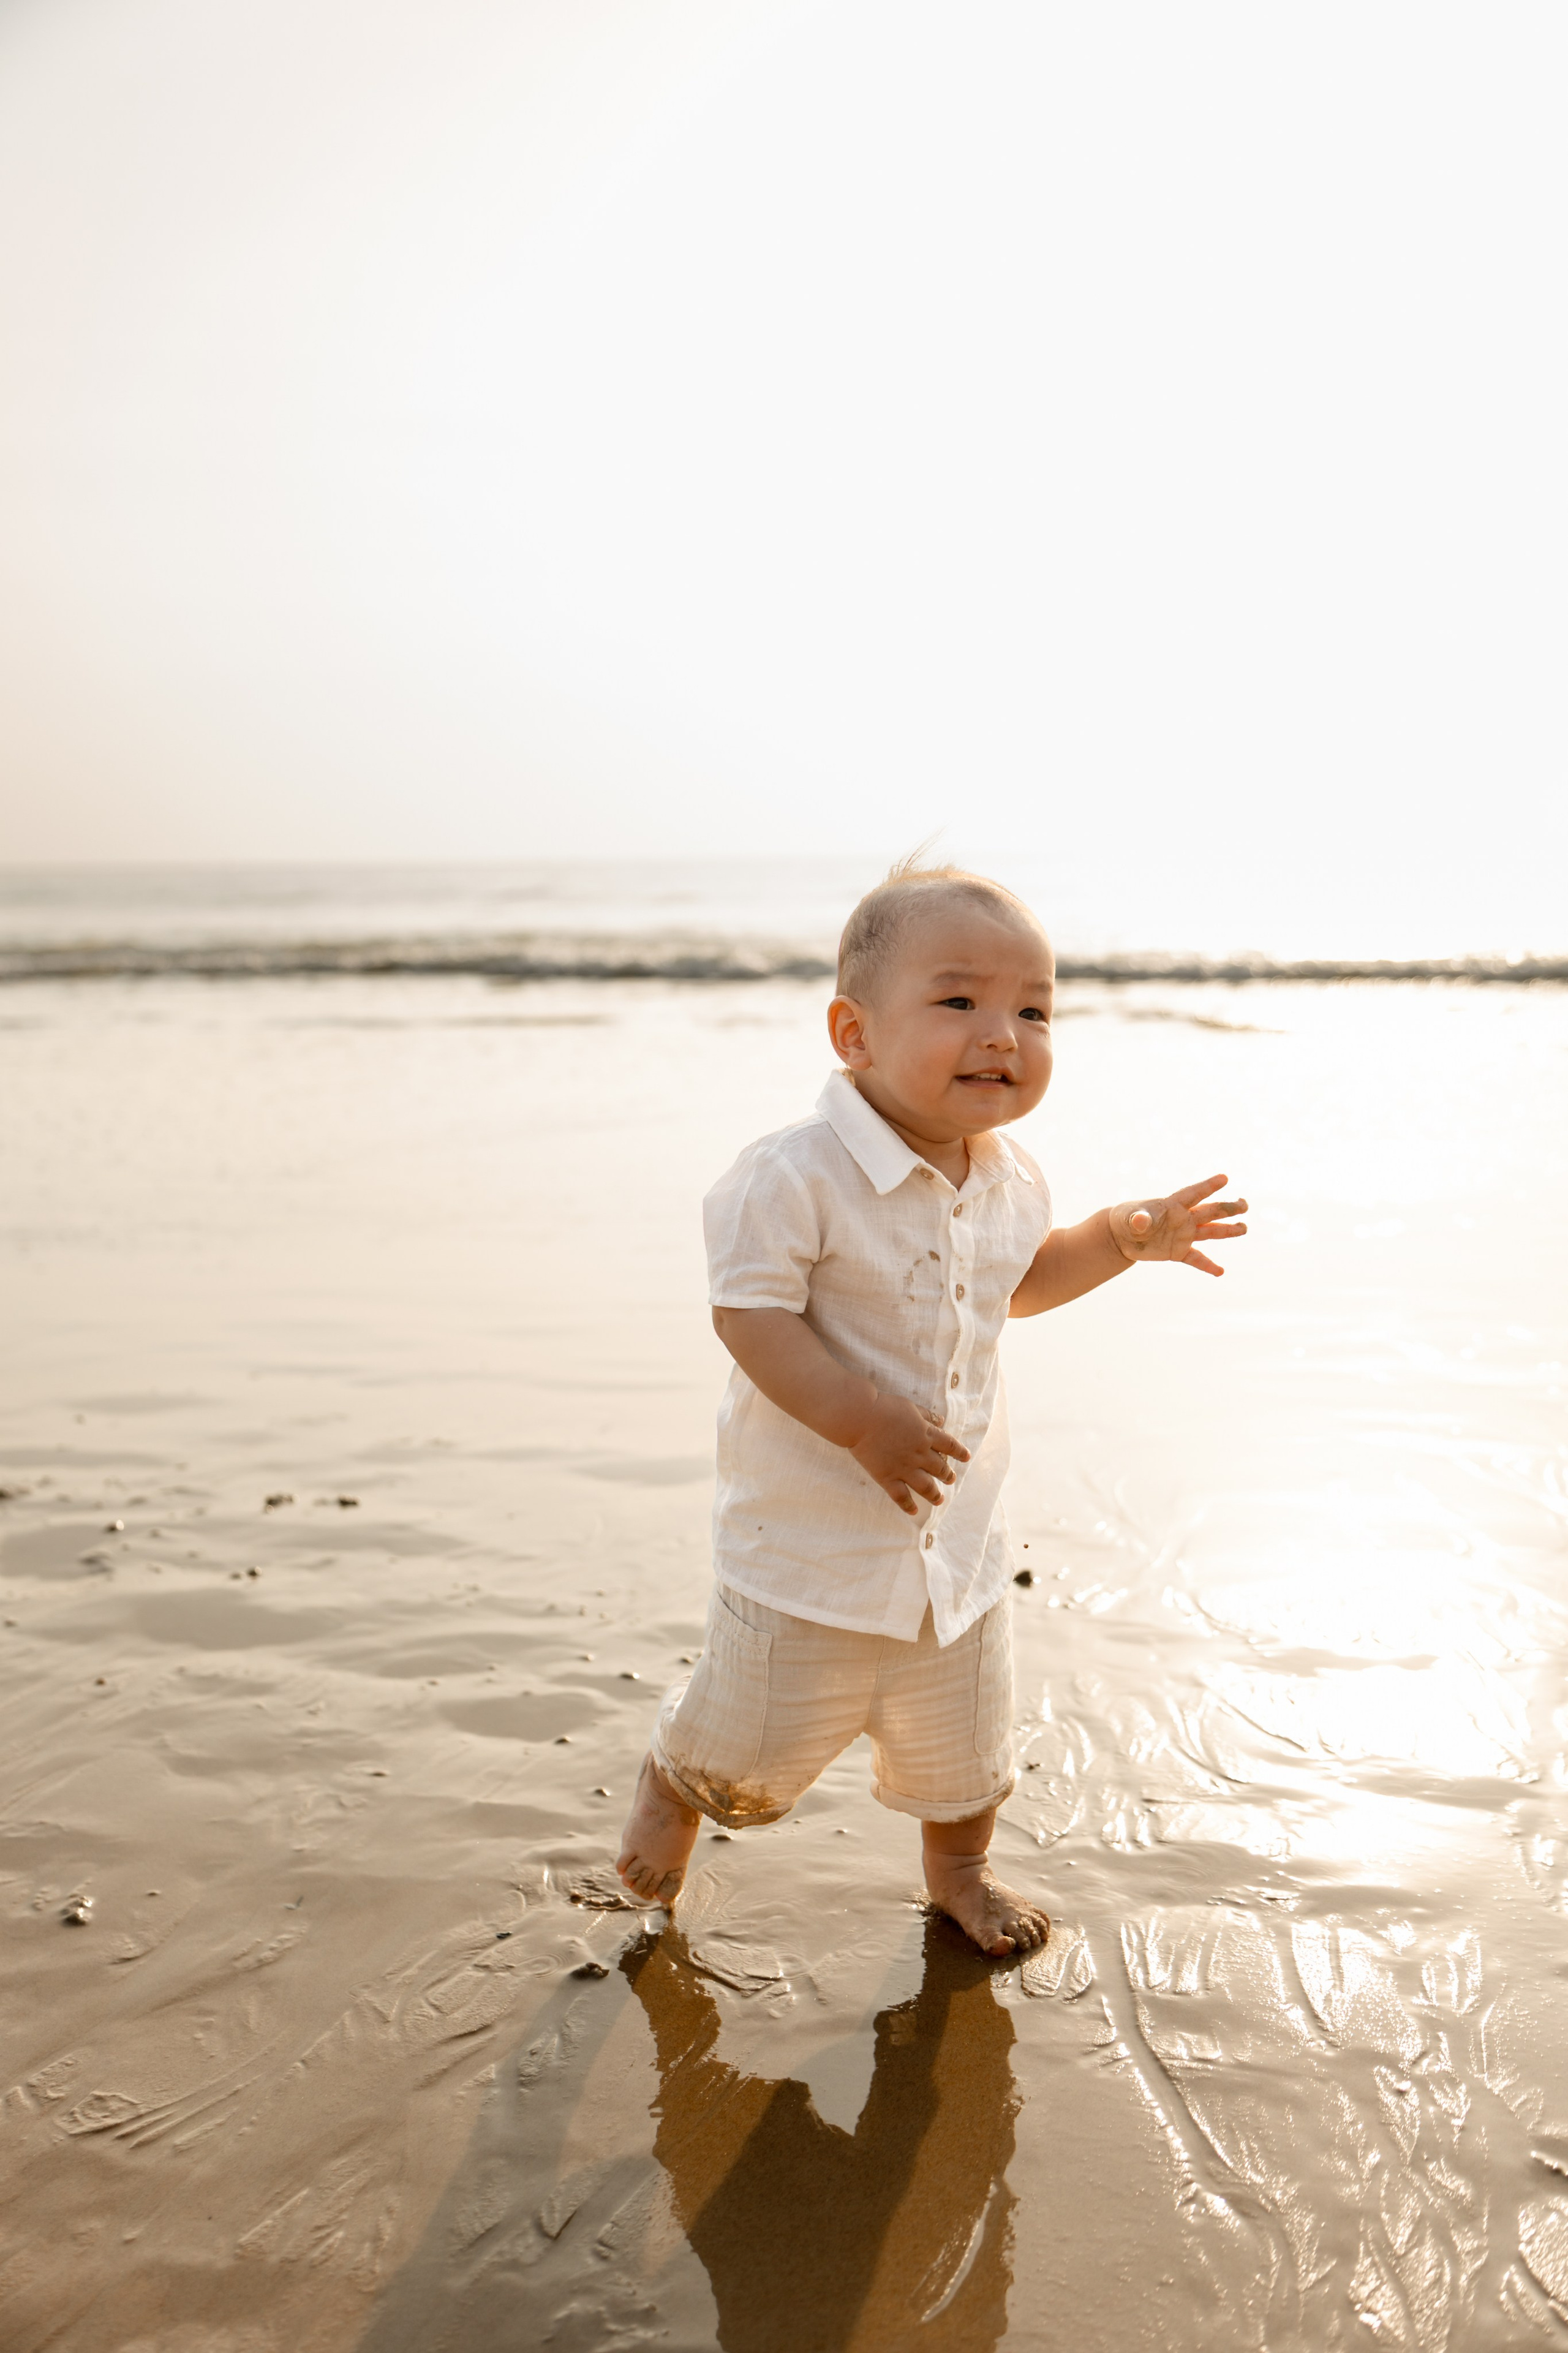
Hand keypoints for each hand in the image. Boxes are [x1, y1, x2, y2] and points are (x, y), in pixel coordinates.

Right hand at [848, 1394, 969, 1516]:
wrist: (861, 1418)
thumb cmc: (884, 1408)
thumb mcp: (910, 1407)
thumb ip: (927, 1416)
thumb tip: (941, 1422)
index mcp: (926, 1434)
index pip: (949, 1445)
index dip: (959, 1452)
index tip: (966, 1457)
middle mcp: (919, 1454)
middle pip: (940, 1467)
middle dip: (947, 1475)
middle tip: (951, 1479)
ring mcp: (904, 1468)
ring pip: (926, 1486)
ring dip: (935, 1494)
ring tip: (940, 1499)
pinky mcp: (887, 1477)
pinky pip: (901, 1496)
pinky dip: (908, 1505)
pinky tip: (914, 1511)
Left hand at [1110, 1174, 1247, 1277]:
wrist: (1121, 1237)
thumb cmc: (1125, 1219)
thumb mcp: (1130, 1218)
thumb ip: (1139, 1219)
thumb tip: (1141, 1221)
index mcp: (1172, 1205)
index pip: (1193, 1194)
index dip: (1208, 1186)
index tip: (1225, 1178)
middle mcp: (1182, 1218)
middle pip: (1209, 1211)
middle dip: (1227, 1208)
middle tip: (1244, 1205)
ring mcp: (1182, 1235)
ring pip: (1209, 1232)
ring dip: (1227, 1230)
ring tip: (1244, 1228)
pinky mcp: (1178, 1251)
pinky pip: (1196, 1259)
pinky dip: (1208, 1265)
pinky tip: (1220, 1272)